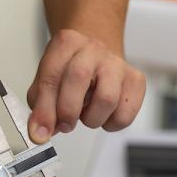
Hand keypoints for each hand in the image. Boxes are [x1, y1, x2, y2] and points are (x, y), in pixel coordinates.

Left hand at [26, 29, 145, 143]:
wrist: (97, 56)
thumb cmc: (70, 70)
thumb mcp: (47, 81)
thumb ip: (41, 106)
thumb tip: (41, 133)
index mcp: (66, 43)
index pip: (51, 76)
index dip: (44, 109)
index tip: (40, 132)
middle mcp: (93, 48)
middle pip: (79, 78)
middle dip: (68, 111)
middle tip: (65, 124)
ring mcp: (117, 63)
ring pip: (107, 99)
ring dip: (92, 118)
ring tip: (86, 113)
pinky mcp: (136, 80)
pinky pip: (124, 114)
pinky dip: (111, 123)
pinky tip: (104, 114)